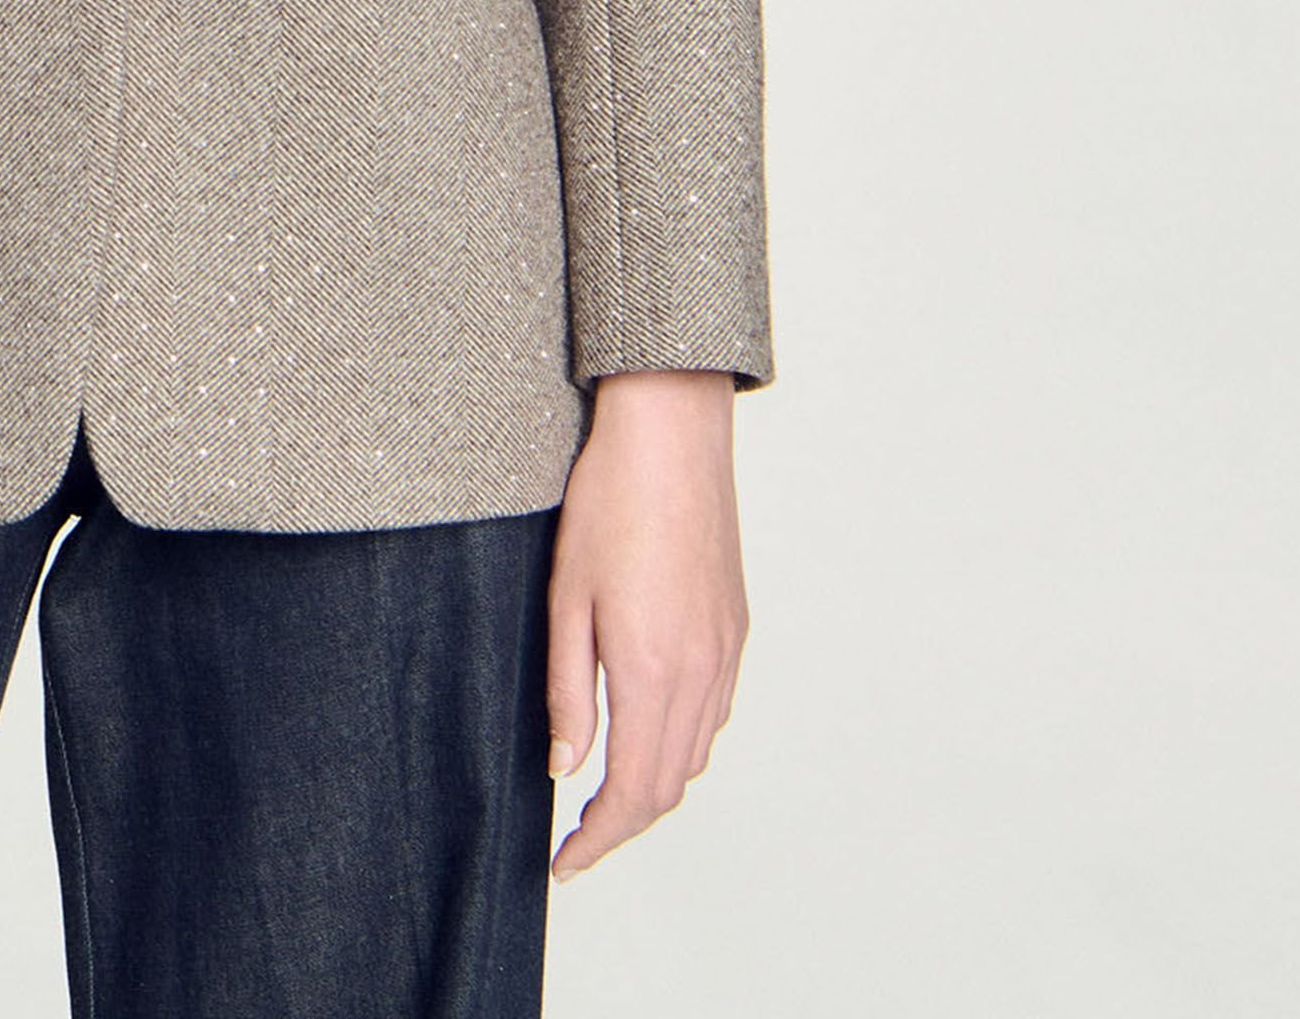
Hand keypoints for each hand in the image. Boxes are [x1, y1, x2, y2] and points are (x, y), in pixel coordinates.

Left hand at [544, 367, 748, 881]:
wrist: (672, 435)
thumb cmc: (609, 502)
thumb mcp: (567, 597)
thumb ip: (568, 691)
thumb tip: (564, 767)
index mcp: (652, 669)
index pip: (632, 791)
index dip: (598, 840)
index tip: (565, 863)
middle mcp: (700, 671)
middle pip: (670, 785)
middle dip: (624, 826)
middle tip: (577, 839)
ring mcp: (725, 650)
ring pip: (697, 753)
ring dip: (654, 786)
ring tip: (605, 793)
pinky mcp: (735, 628)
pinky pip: (715, 712)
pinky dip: (683, 742)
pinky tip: (649, 729)